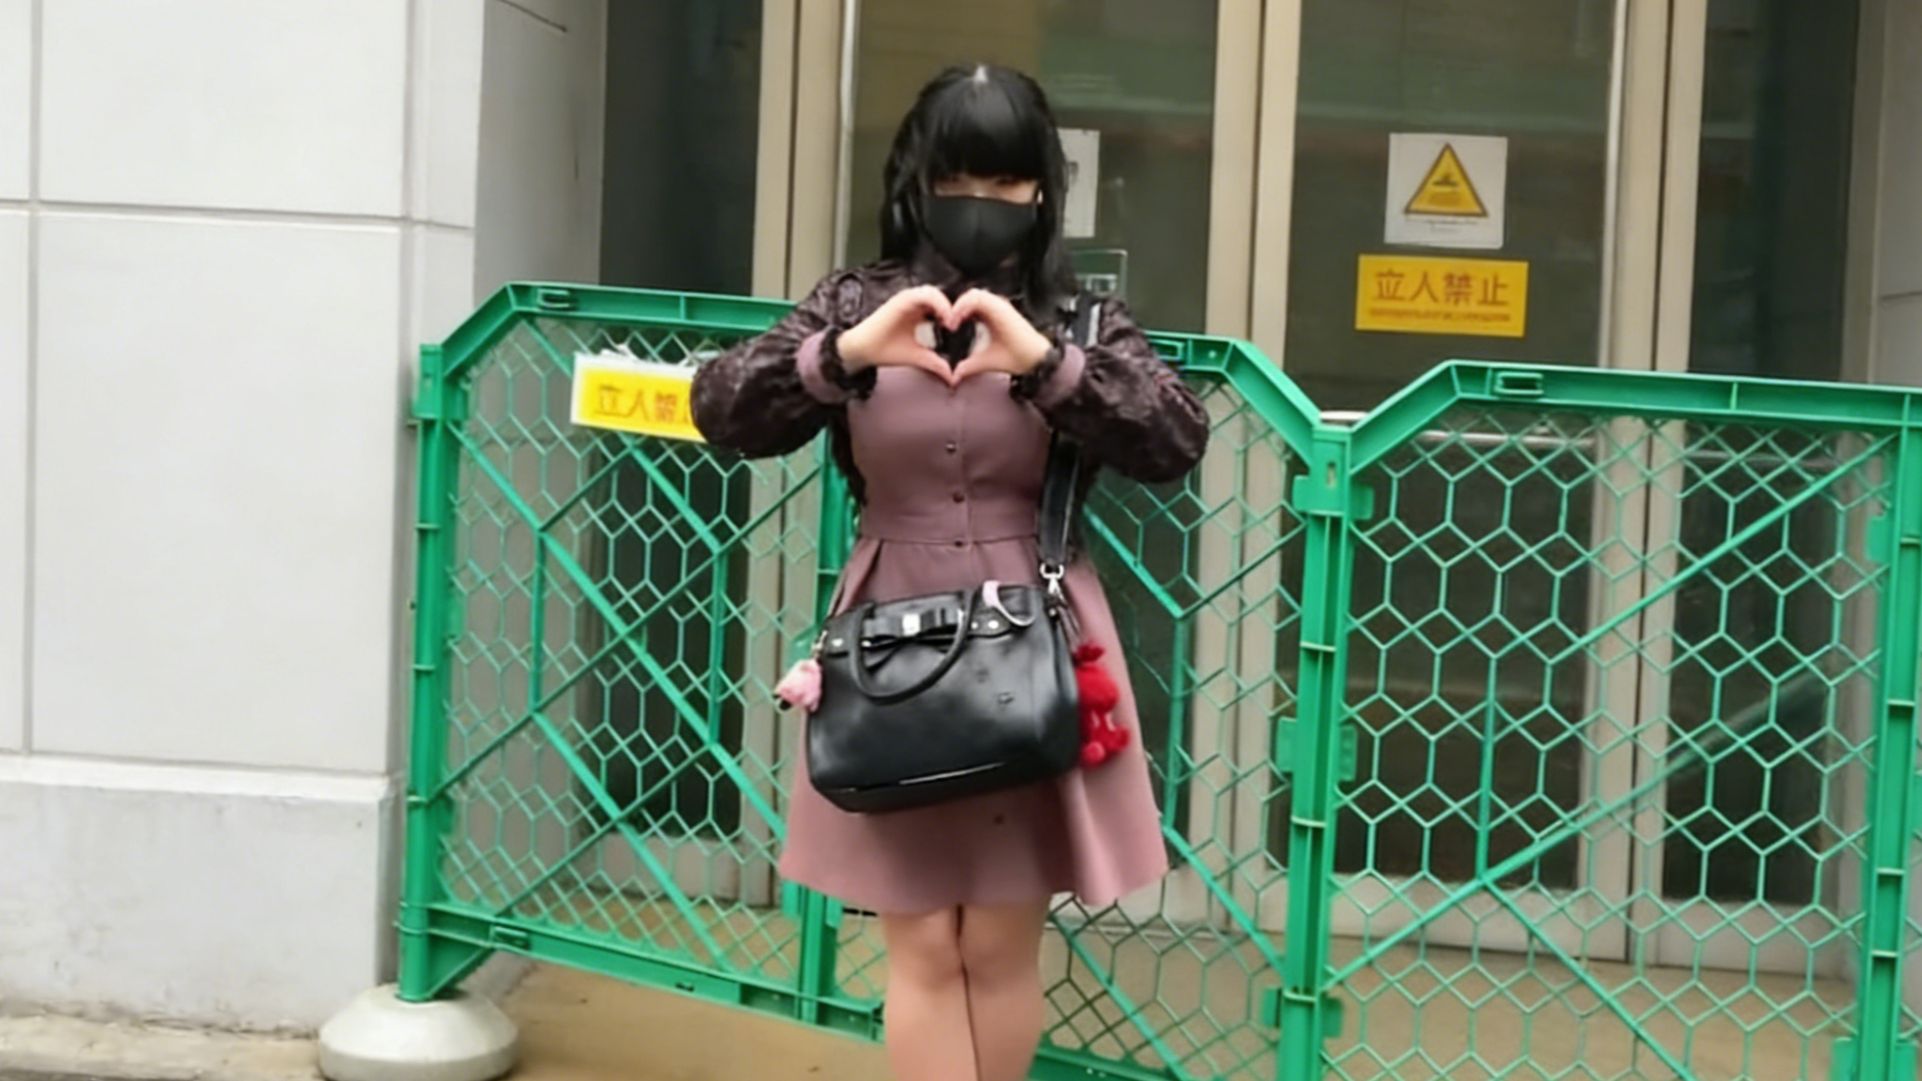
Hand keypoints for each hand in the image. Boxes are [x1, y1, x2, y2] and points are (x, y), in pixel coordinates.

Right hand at [835, 286, 953, 382]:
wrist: (863, 350)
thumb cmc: (886, 351)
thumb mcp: (917, 357)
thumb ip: (935, 363)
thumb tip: (952, 378)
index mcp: (918, 312)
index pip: (942, 307)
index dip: (955, 315)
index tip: (965, 331)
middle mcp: (913, 302)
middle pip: (940, 297)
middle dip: (954, 308)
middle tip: (964, 324)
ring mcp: (907, 299)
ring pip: (933, 293)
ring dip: (947, 305)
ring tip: (954, 323)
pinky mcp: (901, 300)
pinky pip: (924, 295)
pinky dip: (937, 303)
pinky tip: (945, 318)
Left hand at [948, 289, 1052, 384]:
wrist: (1031, 361)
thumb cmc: (1012, 358)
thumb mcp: (983, 361)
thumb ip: (968, 366)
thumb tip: (954, 377)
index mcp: (990, 316)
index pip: (968, 306)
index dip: (955, 313)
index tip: (946, 329)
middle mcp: (994, 307)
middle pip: (968, 298)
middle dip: (954, 308)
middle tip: (944, 324)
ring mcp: (998, 305)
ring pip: (972, 294)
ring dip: (957, 306)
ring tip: (949, 323)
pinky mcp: (1000, 306)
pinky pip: (977, 298)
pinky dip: (964, 306)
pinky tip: (956, 320)